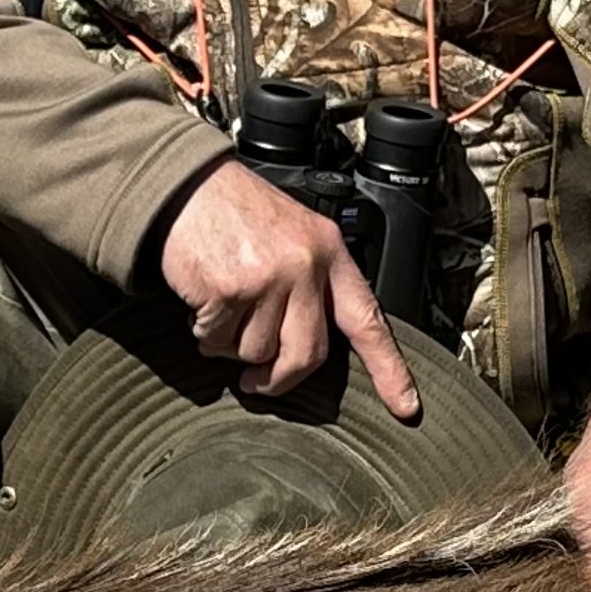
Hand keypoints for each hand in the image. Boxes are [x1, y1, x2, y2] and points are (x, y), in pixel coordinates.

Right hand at [157, 160, 420, 414]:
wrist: (185, 184)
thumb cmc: (236, 210)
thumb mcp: (294, 234)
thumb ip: (312, 283)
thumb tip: (308, 346)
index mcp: (330, 251)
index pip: (368, 319)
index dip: (389, 369)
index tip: (405, 406)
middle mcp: (306, 266)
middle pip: (307, 354)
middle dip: (278, 378)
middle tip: (256, 383)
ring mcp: (268, 278)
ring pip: (256, 353)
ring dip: (232, 344)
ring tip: (221, 308)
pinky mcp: (229, 291)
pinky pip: (219, 341)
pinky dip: (205, 332)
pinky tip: (201, 303)